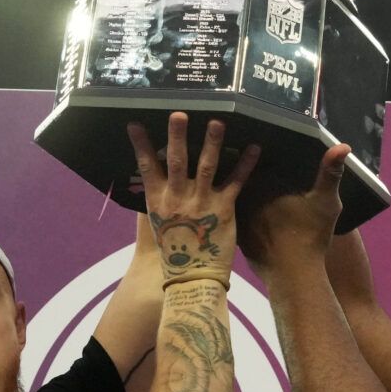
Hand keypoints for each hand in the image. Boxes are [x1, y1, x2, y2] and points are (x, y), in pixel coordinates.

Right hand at [127, 113, 260, 286]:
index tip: (135, 124)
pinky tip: (255, 147)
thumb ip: (161, 197)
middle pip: (176, 161)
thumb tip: (156, 174)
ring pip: (206, 167)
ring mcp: (202, 203)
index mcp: (159, 201)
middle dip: (177, 137)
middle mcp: (178, 199)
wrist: (193, 277)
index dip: (140, 146)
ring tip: (216, 122)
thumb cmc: (175, 249)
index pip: (147, 168)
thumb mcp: (160, 222)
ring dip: (211, 143)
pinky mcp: (224, 209)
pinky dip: (246, 164)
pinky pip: (236, 183)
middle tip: (179, 114)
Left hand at [238, 142, 350, 278]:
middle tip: (257, 171)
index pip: (254, 163)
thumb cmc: (311, 236)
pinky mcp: (239, 238)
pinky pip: (237, 221)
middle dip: (246, 174)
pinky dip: (242, 217)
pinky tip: (254, 218)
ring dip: (242, 196)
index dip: (255, 154)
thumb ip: (331, 172)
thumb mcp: (326, 202)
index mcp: (264, 186)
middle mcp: (246, 200)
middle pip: (243, 181)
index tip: (259, 147)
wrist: (294, 275)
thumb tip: (343, 145)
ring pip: (237, 201)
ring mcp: (240, 220)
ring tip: (255, 194)